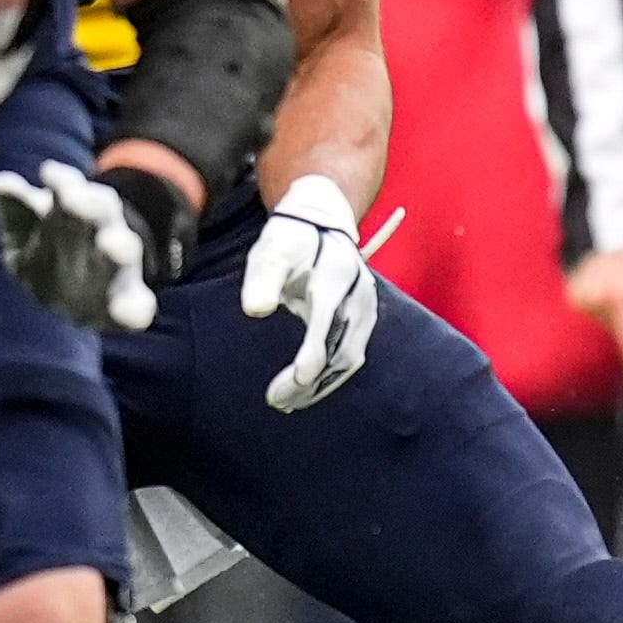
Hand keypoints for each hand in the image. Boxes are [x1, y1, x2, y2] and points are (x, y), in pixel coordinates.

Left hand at [0, 161, 159, 332]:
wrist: (77, 297)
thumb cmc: (49, 256)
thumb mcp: (25, 233)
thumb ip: (14, 212)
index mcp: (77, 213)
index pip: (73, 190)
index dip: (63, 182)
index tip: (48, 173)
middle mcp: (102, 233)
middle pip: (102, 212)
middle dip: (90, 205)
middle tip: (72, 199)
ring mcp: (117, 269)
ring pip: (123, 250)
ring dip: (118, 247)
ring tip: (111, 246)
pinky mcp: (127, 303)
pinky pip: (137, 306)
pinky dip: (136, 309)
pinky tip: (130, 313)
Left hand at [239, 173, 379, 412]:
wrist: (323, 221)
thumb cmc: (290, 240)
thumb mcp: (271, 251)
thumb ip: (262, 279)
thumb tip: (255, 310)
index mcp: (335, 276)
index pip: (327, 324)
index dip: (312, 355)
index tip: (294, 379)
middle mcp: (358, 295)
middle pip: (342, 349)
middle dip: (311, 381)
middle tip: (278, 401)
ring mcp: (366, 307)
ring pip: (351, 356)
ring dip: (322, 383)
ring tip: (290, 401)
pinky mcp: (365, 317)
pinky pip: (353, 353)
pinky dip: (332, 374)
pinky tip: (309, 385)